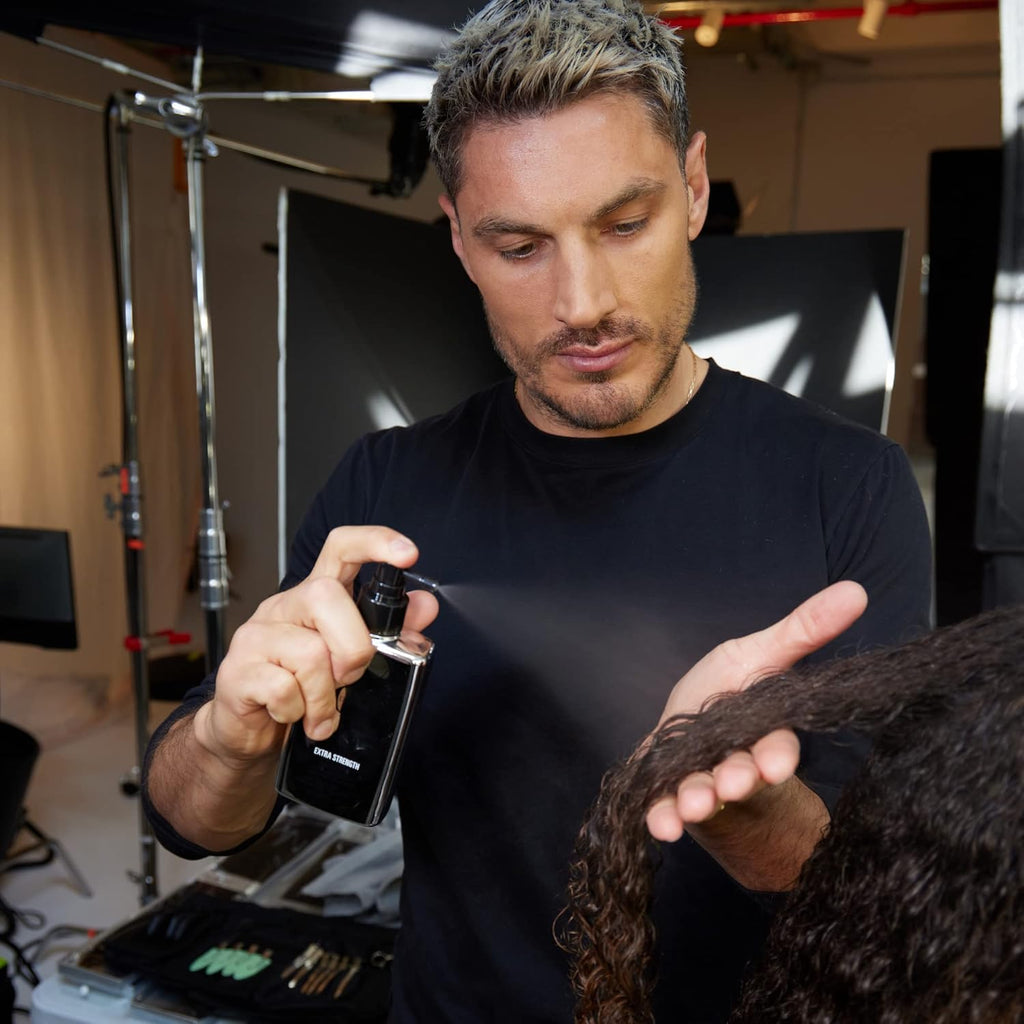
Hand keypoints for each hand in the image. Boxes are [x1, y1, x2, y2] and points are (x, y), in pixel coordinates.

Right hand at [196, 526, 439, 765]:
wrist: (251, 732)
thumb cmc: (301, 688)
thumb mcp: (348, 658)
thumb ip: (390, 631)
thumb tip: (426, 606)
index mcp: (316, 597)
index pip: (341, 548)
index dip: (375, 542)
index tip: (407, 554)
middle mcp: (285, 606)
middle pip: (327, 596)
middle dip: (353, 648)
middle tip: (347, 677)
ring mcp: (257, 634)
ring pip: (310, 652)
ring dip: (325, 695)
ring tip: (320, 710)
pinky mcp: (237, 670)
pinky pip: (284, 688)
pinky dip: (299, 712)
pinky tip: (293, 715)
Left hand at [646, 581, 866, 841]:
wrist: (683, 723)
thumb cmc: (725, 687)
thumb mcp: (759, 653)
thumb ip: (803, 630)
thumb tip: (856, 589)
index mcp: (762, 729)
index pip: (777, 746)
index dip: (776, 756)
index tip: (774, 765)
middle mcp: (736, 760)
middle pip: (741, 773)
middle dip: (736, 779)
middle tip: (731, 783)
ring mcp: (702, 779)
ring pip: (703, 792)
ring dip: (697, 799)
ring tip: (689, 804)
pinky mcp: (667, 791)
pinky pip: (664, 807)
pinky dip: (662, 817)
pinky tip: (658, 826)